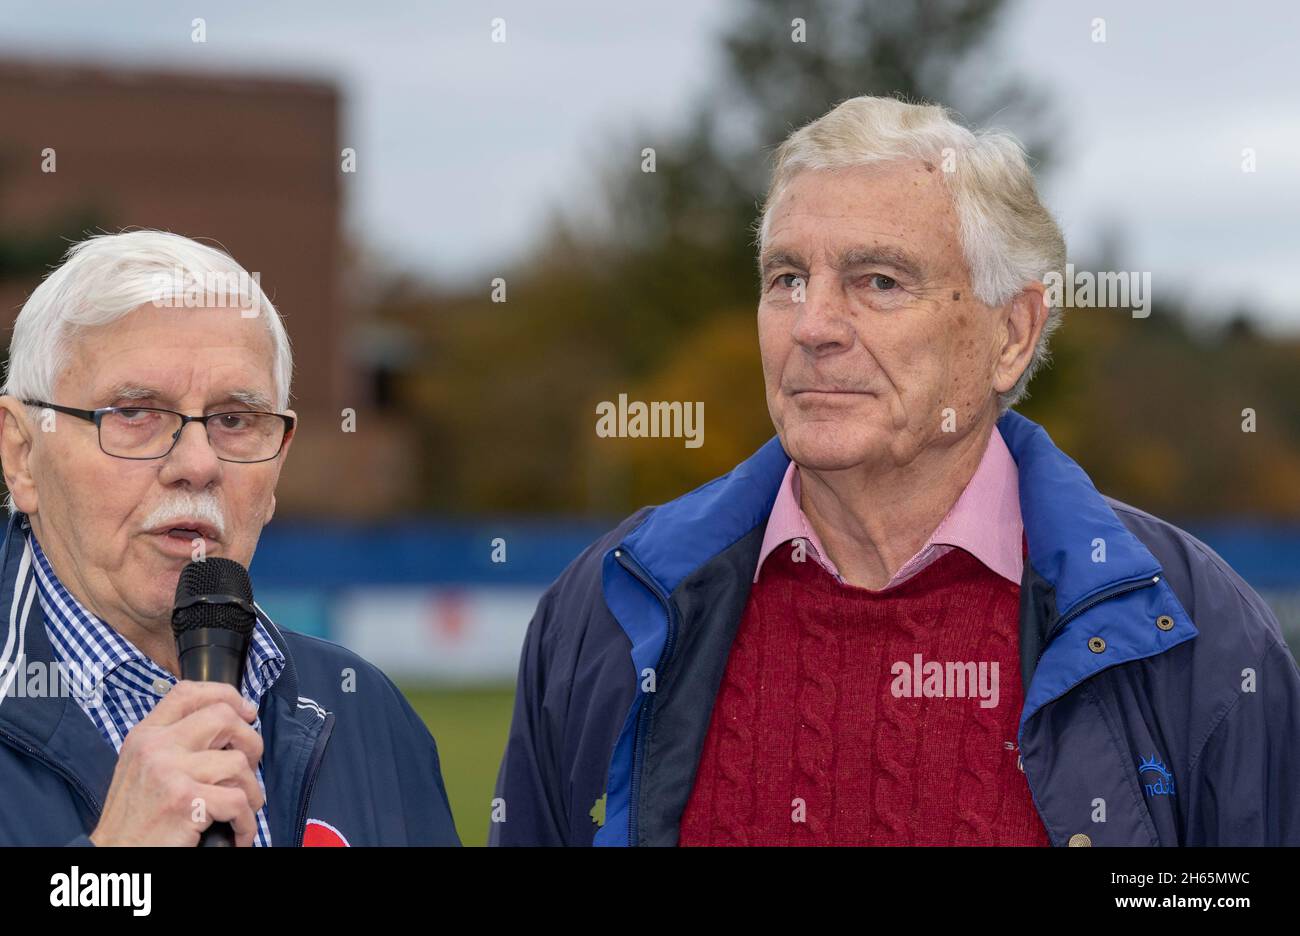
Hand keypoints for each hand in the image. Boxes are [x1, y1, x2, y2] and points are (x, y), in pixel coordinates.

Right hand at [89, 681, 264, 846]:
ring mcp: (170, 772)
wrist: (115, 856)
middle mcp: (156, 747)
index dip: (226, 695)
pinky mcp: (185, 801)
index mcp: (146, 735)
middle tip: (249, 767)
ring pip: (238, 763)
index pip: (188, 692)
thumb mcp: (142, 766)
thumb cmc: (136, 817)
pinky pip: (238, 801)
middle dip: (250, 742)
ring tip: (242, 808)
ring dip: (251, 791)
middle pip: (224, 718)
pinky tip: (239, 832)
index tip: (246, 712)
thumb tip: (231, 723)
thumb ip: (175, 742)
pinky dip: (247, 822)